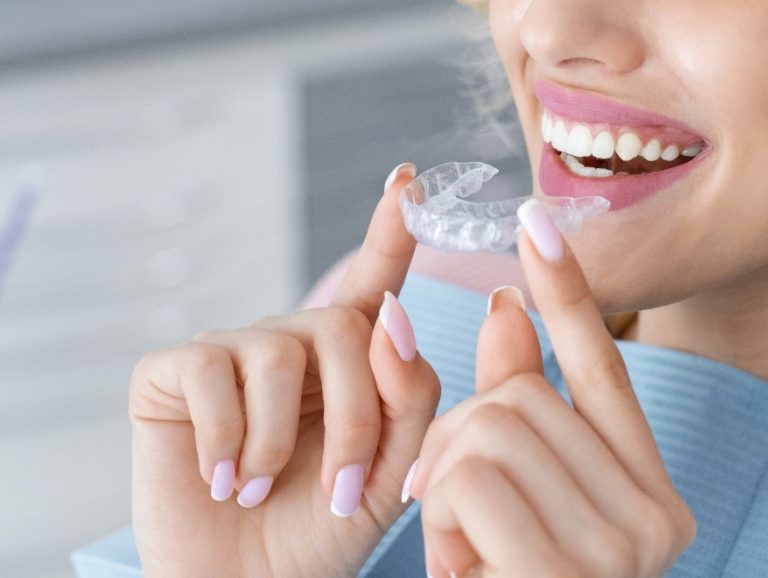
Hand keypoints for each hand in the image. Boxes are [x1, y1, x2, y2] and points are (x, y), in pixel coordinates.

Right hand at [129, 163, 440, 576]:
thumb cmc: (324, 527)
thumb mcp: (394, 470)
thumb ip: (412, 395)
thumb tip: (394, 315)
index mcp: (352, 361)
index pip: (375, 282)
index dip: (391, 230)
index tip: (408, 179)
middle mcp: (294, 342)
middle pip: (347, 331)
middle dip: (356, 419)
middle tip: (346, 492)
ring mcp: (232, 350)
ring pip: (281, 353)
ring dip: (285, 442)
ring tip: (267, 490)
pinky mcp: (174, 369)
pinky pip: (211, 374)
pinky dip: (226, 439)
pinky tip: (223, 477)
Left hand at [407, 199, 696, 576]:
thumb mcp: (509, 506)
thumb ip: (514, 412)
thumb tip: (500, 309)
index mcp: (652, 498)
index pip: (605, 371)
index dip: (567, 293)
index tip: (535, 220)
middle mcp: (658, 519)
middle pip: (522, 397)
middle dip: (458, 443)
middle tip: (462, 521)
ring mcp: (624, 549)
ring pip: (488, 428)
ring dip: (444, 487)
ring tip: (467, 555)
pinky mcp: (571, 571)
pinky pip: (468, 478)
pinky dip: (441, 521)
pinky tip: (467, 573)